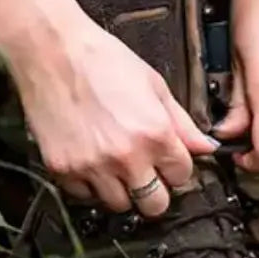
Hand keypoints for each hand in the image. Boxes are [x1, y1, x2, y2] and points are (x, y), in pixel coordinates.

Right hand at [0, 0, 217, 215]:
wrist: (53, 52)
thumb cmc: (102, 60)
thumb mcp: (155, 85)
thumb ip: (182, 122)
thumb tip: (205, 146)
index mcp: (155, 134)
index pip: (183, 176)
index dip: (179, 168)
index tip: (171, 162)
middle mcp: (126, 156)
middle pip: (154, 204)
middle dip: (157, 191)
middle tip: (148, 174)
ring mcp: (92, 166)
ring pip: (119, 205)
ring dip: (123, 190)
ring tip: (118, 167)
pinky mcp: (63, 169)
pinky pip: (84, 196)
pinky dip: (90, 185)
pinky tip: (93, 162)